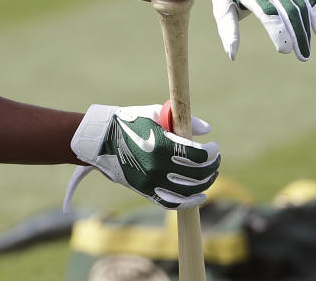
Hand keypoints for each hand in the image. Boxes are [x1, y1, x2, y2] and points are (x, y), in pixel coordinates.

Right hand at [63, 104, 218, 211]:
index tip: (214, 147)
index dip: (212, 153)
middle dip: (211, 167)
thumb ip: (182, 120)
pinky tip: (199, 196)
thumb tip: (207, 130)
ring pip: (188, 190)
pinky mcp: (145, 191)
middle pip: (197, 174)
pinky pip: (172, 202)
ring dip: (204, 184)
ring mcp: (152, 181)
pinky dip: (188, 202)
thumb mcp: (154, 113)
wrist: (100, 139)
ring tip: (210, 175)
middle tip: (215, 160)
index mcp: (161, 144)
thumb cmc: (129, 121)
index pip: (198, 155)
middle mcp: (158, 166)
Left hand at [198, 0, 315, 60]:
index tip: (284, 50)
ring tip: (306, 50)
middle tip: (302, 57)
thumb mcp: (221, 5)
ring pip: (301, 4)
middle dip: (298, 35)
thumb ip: (228, 30)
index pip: (268, 12)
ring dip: (307, 28)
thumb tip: (232, 56)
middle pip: (289, 10)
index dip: (279, 32)